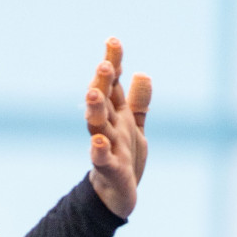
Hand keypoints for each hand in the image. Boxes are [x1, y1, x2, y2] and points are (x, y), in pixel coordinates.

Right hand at [85, 37, 151, 217]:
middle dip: (102, 82)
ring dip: (94, 109)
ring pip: (97, 125)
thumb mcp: (135, 127)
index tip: (113, 40)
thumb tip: (143, 74)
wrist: (119, 196)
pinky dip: (99, 151)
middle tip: (104, 64)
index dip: (113, 62)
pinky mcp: (110, 170)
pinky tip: (98, 142)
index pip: (112, 84)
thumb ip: (138, 103)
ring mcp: (107, 147)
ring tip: (94, 93)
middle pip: (102, 100)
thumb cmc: (125, 158)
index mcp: (115, 114)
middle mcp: (108, 126)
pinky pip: (102, 159)